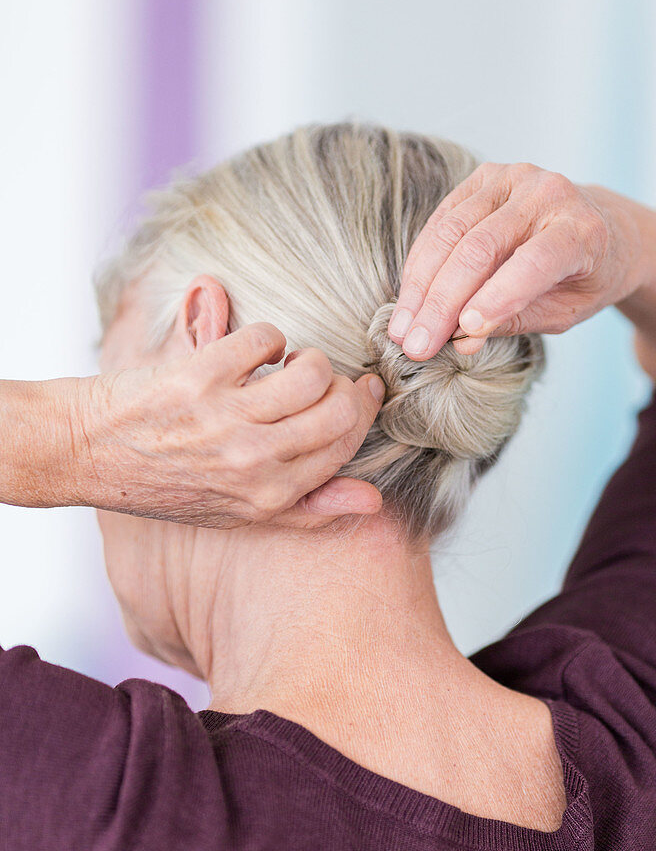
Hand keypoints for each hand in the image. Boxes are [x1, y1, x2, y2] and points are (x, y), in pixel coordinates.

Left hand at [78, 322, 385, 527]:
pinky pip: (266, 339)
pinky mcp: (200, 375)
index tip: (364, 390)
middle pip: (339, 408)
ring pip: (310, 371)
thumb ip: (308, 508)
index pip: (344, 444)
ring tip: (289, 363)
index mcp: (267, 497)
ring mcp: (225, 418)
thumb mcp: (239, 513)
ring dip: (309, 358)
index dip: (362, 411)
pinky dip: (267, 338)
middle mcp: (251, 461)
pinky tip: (250, 352)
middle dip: (345, 385)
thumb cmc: (166, 485)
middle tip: (329, 377)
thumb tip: (372, 502)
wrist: (88, 453)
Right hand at [387, 162, 642, 359]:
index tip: (462, 335)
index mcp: (583, 229)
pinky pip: (441, 221)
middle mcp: (550, 193)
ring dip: (420, 286)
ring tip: (401, 330)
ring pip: (452, 233)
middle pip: (481, 248)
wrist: (602, 224)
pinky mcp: (485, 177)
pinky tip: (409, 299)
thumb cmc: (585, 278)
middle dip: (442, 302)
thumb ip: (517, 321)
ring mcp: (514, 178)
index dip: (497, 297)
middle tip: (415, 347)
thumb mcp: (566, 312)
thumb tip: (461, 340)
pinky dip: (420, 262)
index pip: (534, 262)